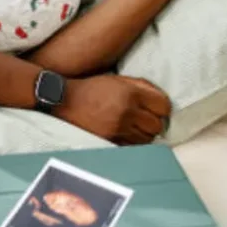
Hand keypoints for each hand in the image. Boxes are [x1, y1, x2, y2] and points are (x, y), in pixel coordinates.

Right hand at [55, 75, 171, 144]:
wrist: (64, 100)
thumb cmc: (91, 88)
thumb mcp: (117, 80)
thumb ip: (141, 86)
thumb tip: (160, 100)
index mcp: (130, 93)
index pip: (163, 106)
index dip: (162, 108)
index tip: (157, 109)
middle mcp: (126, 110)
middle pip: (157, 125)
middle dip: (153, 122)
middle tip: (146, 119)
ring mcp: (118, 127)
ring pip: (147, 138)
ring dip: (144, 134)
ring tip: (135, 127)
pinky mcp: (110, 139)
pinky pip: (132, 146)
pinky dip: (132, 142)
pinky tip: (126, 134)